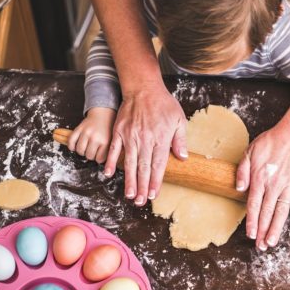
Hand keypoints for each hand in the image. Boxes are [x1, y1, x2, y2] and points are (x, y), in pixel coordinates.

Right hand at [68, 107, 116, 162]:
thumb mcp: (112, 140)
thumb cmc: (108, 129)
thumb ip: (109, 152)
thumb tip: (107, 169)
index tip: (100, 154)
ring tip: (86, 147)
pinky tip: (76, 146)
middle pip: (88, 156)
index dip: (99, 158)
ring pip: (79, 151)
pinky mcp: (78, 128)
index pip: (99, 159)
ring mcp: (86, 133)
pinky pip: (71, 142)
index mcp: (106, 142)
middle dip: (91, 155)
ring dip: (82, 151)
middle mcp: (95, 138)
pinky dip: (71, 146)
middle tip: (93, 149)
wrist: (103, 113)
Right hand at [105, 85, 187, 206]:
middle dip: (141, 186)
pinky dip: (110, 162)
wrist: (143, 88)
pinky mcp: (119, 131)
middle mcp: (145, 139)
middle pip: (143, 167)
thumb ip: (180, 140)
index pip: (158, 165)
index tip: (152, 194)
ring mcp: (130, 136)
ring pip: (129, 162)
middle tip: (139, 201)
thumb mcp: (179, 119)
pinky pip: (113, 149)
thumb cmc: (163, 104)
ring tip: (128, 195)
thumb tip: (182, 158)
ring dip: (129, 180)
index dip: (155, 181)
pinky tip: (108, 173)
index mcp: (161, 138)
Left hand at [236, 120, 289, 250]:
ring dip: (277, 229)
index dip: (252, 221)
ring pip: (282, 212)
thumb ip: (242, 171)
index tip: (251, 234)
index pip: (254, 205)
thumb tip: (239, 188)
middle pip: (267, 212)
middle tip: (261, 246)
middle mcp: (275, 185)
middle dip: (263, 231)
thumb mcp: (250, 151)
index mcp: (260, 178)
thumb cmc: (271, 141)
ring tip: (273, 242)